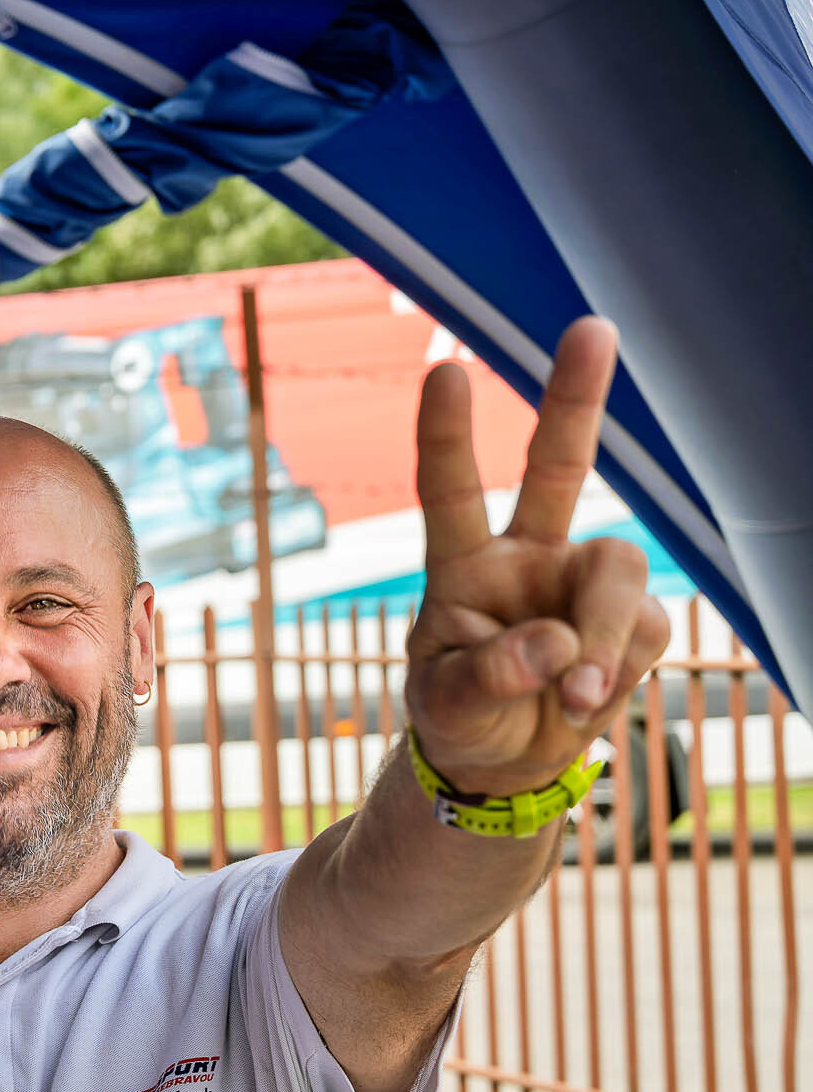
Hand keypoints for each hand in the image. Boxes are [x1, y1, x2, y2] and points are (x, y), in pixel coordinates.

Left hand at [403, 317, 671, 797]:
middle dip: (576, 398)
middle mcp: (527, 555)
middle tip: (594, 328)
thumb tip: (555, 646)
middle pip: (558, 468)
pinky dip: (618, 674)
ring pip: (619, 571)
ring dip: (604, 638)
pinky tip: (584, 703)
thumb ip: (487, 677)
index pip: (449, 490)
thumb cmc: (460, 717)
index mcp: (460, 564)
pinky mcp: (634, 621)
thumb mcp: (446, 706)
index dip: (447, 435)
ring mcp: (584, 582)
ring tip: (575, 696)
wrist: (505, 763)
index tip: (444, 371)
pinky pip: (646, 633)